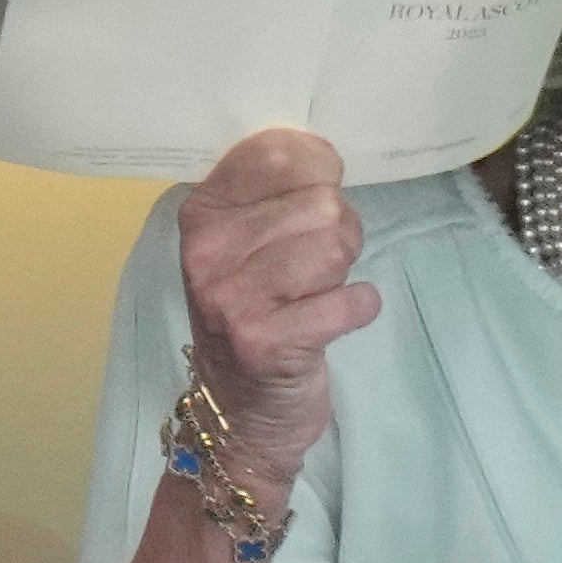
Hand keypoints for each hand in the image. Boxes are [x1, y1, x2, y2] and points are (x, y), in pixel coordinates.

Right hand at [176, 129, 378, 492]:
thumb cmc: (258, 313)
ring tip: (320, 292)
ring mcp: (232, 298)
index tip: (316, 199)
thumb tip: (323, 151)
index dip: (319, 171)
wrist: (242, 411)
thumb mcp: (248, 244)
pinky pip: (350, 301)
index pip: (278, 154)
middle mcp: (207, 251)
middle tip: (318, 267)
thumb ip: (276, 194)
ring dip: (345, 270)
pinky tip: (332, 320)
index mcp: (203, 214)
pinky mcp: (267, 342)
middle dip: (340, 231)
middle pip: (321, 202)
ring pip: (335, 246)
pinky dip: (358, 308)